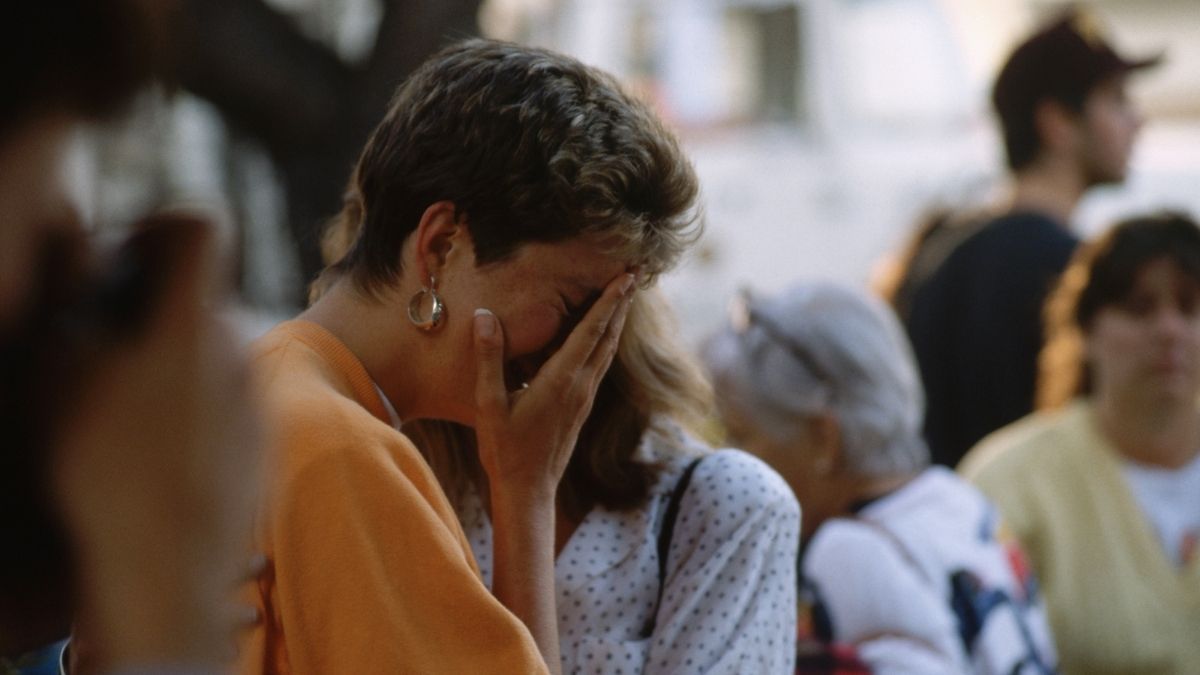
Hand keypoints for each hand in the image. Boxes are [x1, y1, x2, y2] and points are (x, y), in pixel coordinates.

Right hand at [52, 216, 261, 670]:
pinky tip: (151, 445)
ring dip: (166, 357)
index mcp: (193, 316)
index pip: (201, 223)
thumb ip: (70, 281)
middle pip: (198, 292)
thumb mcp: (58, 364)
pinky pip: (222, 396)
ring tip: (116, 405)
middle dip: (150, 301)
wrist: (166, 564)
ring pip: (208, 348)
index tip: (121, 260)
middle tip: (99, 342)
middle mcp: (238, 346)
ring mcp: (255, 395)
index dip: (157, 226)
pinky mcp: (259, 438)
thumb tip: (77, 231)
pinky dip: (189, 402)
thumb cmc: (99, 462)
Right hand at [472, 272, 636, 500]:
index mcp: (562, 380)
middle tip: (635, 273)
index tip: (626, 276)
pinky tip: (602, 336)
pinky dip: (606, 341)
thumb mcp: (489, 402)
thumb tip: (485, 316)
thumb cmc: (505, 449)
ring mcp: (584, 398)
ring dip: (617, 321)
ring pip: (607, 350)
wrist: (527, 489)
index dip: (610, 300)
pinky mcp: (581, 407)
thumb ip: (490, 358)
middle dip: (622, 303)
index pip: (593, 330)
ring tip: (625, 296)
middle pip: (609, 336)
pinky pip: (599, 364)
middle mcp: (581, 386)